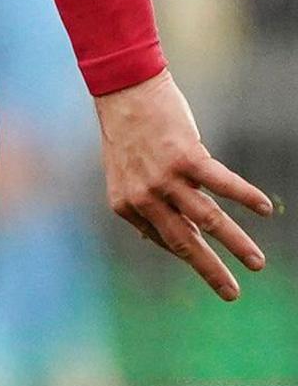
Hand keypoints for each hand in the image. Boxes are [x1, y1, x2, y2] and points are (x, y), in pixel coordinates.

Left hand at [95, 69, 273, 298]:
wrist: (123, 92)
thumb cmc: (127, 133)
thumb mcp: (122, 174)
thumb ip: (140, 204)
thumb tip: (152, 238)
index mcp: (125, 206)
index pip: (164, 240)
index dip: (189, 254)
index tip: (208, 267)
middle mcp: (143, 197)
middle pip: (185, 242)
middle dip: (211, 270)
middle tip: (231, 293)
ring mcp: (164, 178)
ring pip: (208, 220)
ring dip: (236, 244)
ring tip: (256, 263)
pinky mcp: (185, 157)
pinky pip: (222, 184)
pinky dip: (245, 196)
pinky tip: (264, 209)